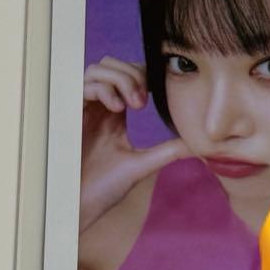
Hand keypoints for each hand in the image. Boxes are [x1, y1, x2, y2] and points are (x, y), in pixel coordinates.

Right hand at [78, 57, 189, 232]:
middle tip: (145, 99)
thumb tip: (200, 146)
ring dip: (121, 78)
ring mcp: (83, 109)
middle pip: (112, 64)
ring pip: (99, 68)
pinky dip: (104, 89)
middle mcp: (98, 106)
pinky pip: (85, 85)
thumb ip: (168, 151)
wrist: (78, 205)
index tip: (159, 91)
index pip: (128, 76)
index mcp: (113, 114)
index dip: (144, 74)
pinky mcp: (69, 114)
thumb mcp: (142, 164)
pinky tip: (117, 108)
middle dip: (133, 73)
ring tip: (134, 103)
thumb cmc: (103, 187)